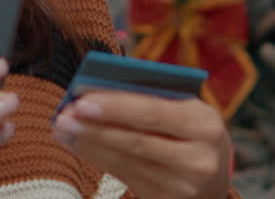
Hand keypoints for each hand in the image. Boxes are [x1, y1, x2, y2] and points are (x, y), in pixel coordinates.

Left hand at [51, 91, 230, 198]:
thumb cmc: (189, 130)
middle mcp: (198, 159)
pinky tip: (76, 144)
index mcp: (205, 124)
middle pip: (136, 141)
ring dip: (88, 143)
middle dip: (95, 128)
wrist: (213, 178)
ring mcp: (182, 185)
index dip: (116, 107)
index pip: (153, 112)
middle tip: (63, 115)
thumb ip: (152, 96)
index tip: (82, 99)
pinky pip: (123, 175)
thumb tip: (98, 88)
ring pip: (125, 161)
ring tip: (61, 128)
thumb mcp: (185, 110)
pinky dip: (96, 157)